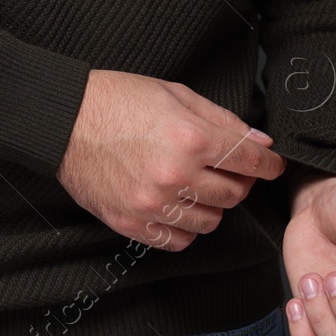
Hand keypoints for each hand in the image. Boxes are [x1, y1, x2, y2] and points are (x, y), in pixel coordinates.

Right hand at [56, 70, 285, 250]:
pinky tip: (176, 206)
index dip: (269, 165)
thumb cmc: (118, 100)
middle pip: (234, 195)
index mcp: (190, 137)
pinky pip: (177, 241)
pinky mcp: (131, 223)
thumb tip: (260, 144)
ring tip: (197, 186)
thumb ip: (223, 120)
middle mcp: (175, 175)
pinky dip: (184, 227)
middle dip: (239, 182)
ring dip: (212, 206)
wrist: (63, 119)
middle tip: (228, 169)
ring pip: (210, 222)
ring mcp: (152, 203)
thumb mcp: (176, 94)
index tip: (272, 166)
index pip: (249, 161)